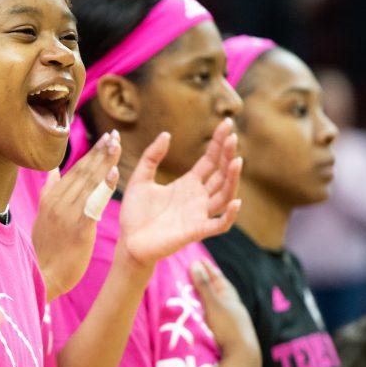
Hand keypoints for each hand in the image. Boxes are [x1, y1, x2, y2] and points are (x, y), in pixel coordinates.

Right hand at [31, 130, 120, 298]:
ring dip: (105, 163)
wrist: (43, 275)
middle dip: (100, 152)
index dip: (92, 153)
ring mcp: (67, 214)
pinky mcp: (78, 228)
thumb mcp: (43, 216)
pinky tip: (115, 174)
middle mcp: (58, 201)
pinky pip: (93, 203)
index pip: (75, 169)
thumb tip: (53, 171)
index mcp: (51, 198)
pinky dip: (104, 187)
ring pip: (89, 183)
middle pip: (83, 171)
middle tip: (115, 135)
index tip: (106, 138)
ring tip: (117, 146)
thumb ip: (50, 192)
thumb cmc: (46, 248)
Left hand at [118, 119, 241, 267]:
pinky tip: (236, 201)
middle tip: (233, 136)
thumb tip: (167, 134)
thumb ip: (151, 156)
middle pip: (221, 174)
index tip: (227, 124)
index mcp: (188, 184)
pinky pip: (220, 224)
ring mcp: (199, 214)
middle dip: (228, 155)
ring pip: (224, 195)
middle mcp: (198, 198)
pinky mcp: (196, 231)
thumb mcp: (140, 179)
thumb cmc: (135, 213)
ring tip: (236, 160)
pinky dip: (230, 215)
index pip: (210, 161)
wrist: (128, 242)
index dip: (219, 143)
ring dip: (232, 179)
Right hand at [190, 257, 259, 365]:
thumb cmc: (227, 328)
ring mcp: (234, 321)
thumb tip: (195, 264)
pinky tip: (212, 314)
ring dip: (213, 296)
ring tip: (204, 292)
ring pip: (223, 304)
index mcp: (231, 299)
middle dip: (212, 281)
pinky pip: (221, 316)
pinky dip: (214, 310)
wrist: (242, 355)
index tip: (200, 260)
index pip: (219, 279)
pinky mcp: (232, 334)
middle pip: (222, 290)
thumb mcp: (213, 305)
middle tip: (202, 272)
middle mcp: (234, 308)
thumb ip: (204, 286)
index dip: (209, 269)